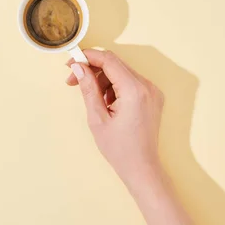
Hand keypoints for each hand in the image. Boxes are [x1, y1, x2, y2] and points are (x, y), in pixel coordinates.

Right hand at [65, 49, 164, 184]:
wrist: (141, 167)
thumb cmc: (119, 148)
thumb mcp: (97, 118)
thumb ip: (88, 89)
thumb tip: (78, 67)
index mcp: (134, 90)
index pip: (109, 60)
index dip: (88, 57)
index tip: (71, 63)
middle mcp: (147, 86)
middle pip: (115, 64)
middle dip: (92, 70)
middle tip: (73, 81)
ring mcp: (152, 91)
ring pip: (121, 72)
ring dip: (103, 80)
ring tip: (94, 101)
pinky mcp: (152, 96)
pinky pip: (129, 81)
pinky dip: (115, 87)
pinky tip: (107, 104)